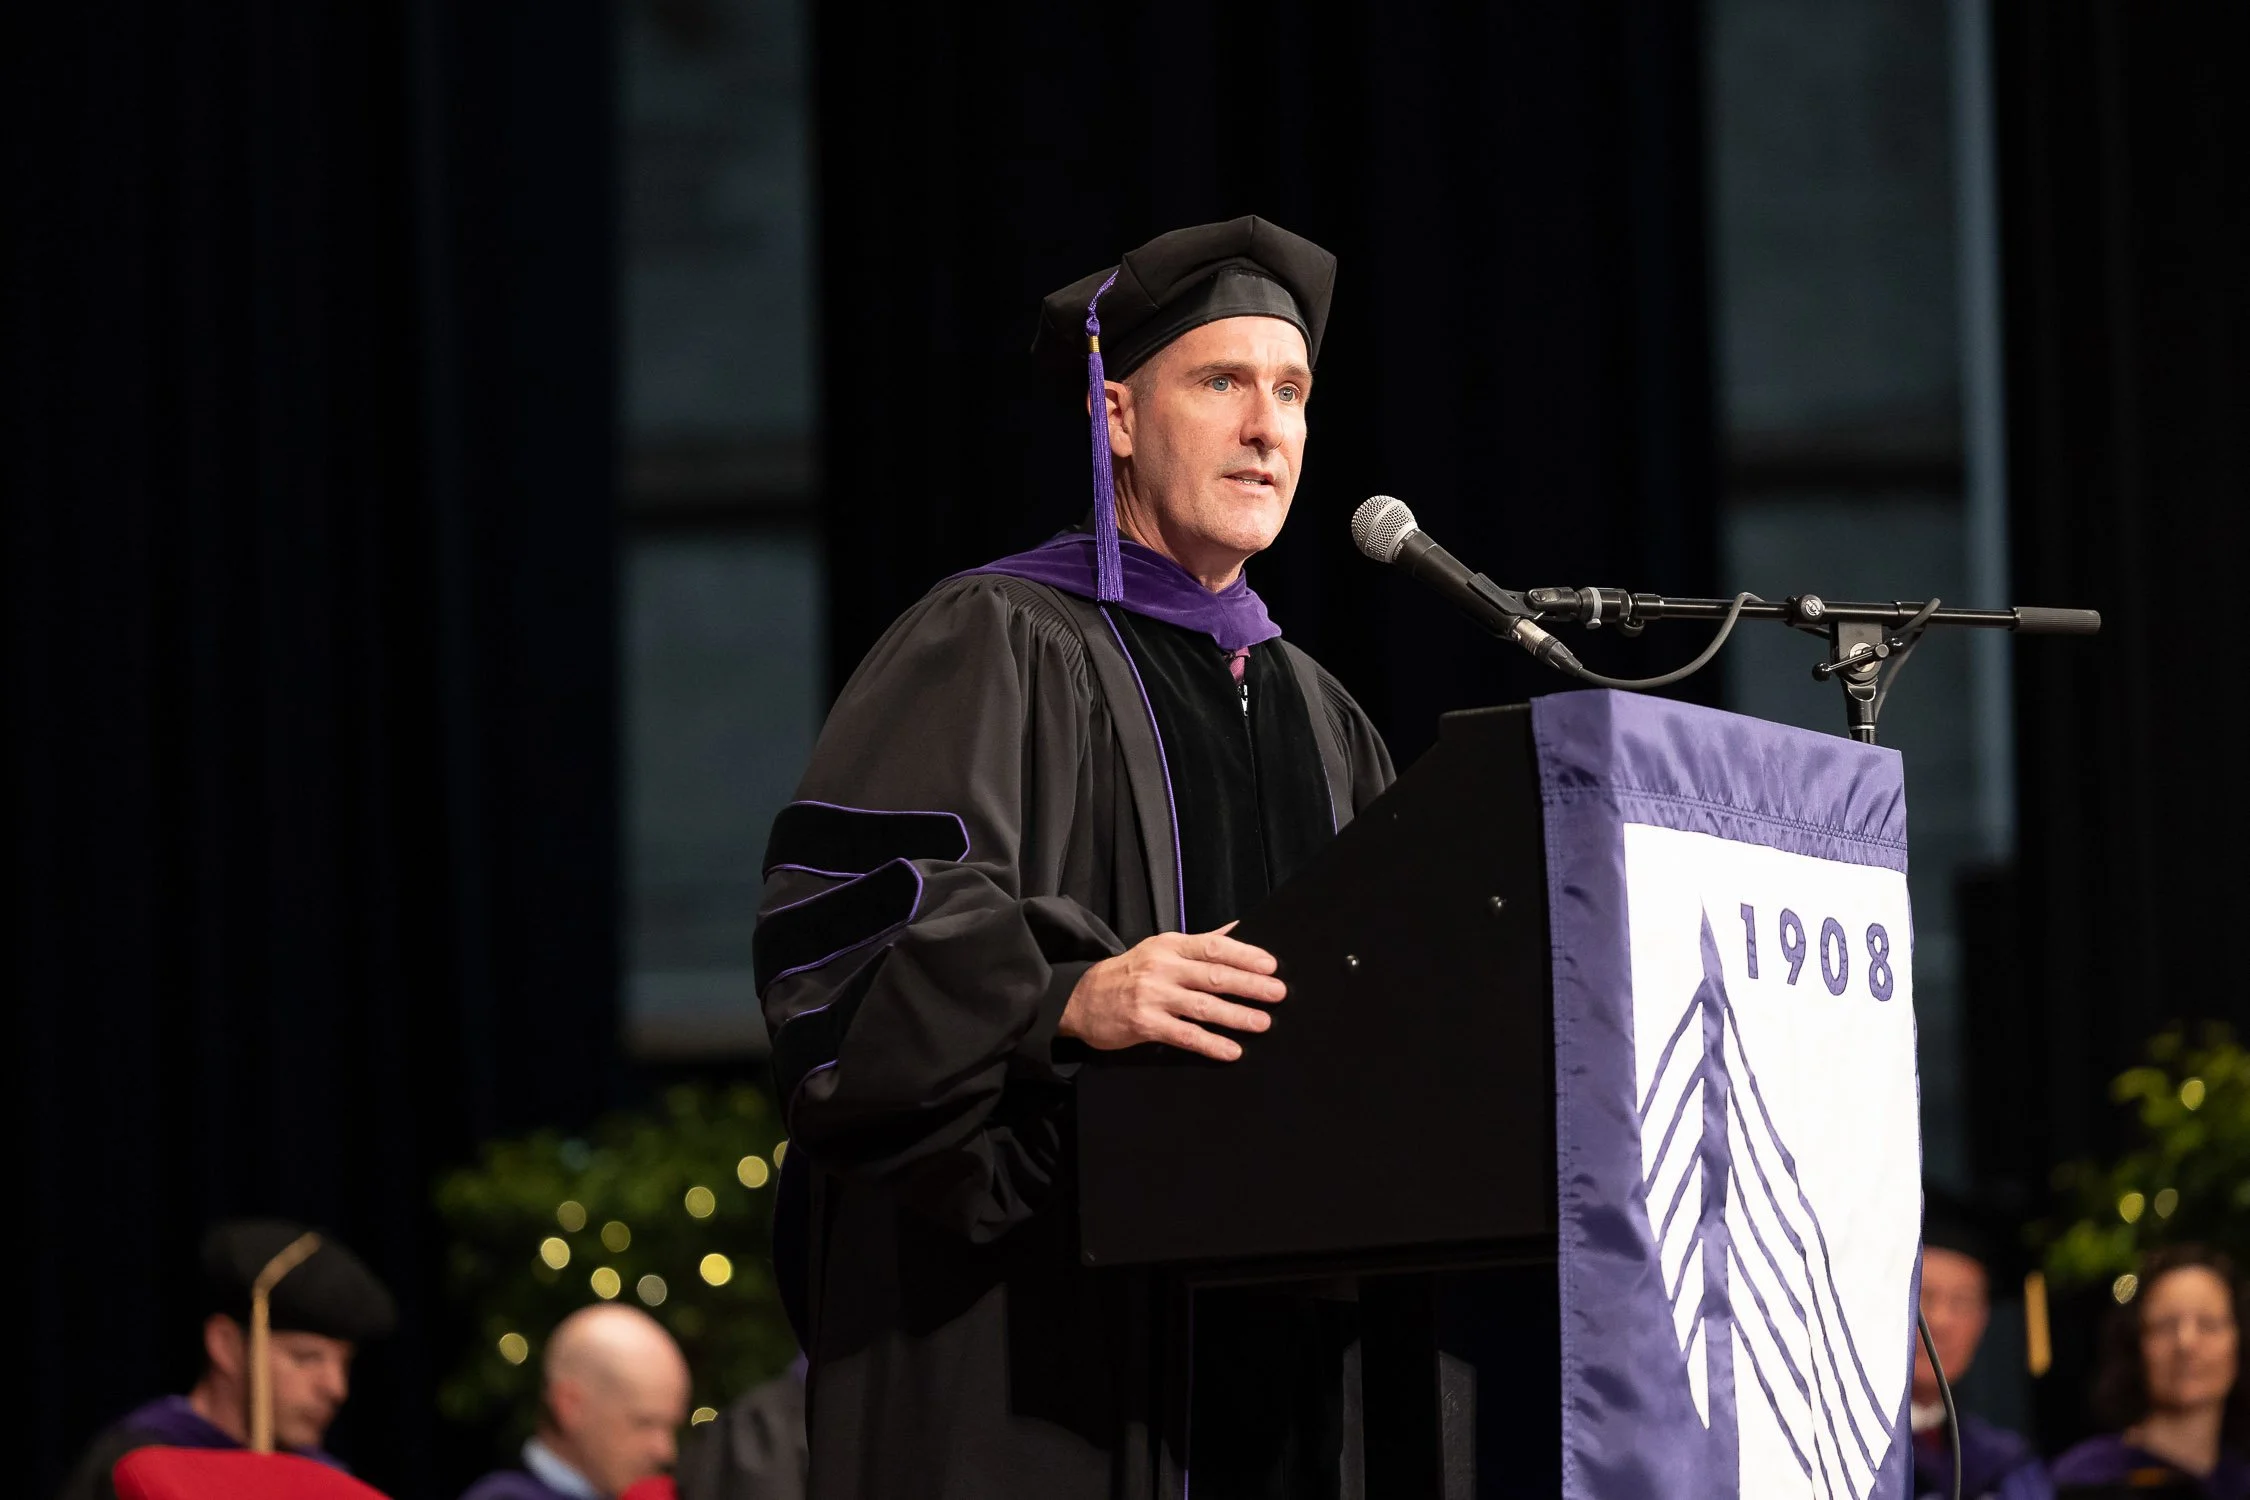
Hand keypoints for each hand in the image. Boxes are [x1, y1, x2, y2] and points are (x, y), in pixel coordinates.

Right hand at [1058, 924, 1284, 1061]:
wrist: (1082, 999)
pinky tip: (1232, 1051)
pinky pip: (1185, 1035)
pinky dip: (1211, 1044)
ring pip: (1203, 1006)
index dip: (1244, 955)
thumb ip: (1201, 943)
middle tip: (1278, 993)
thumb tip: (1239, 929)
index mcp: (1170, 945)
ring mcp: (1153, 996)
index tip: (1271, 965)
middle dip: (1249, 985)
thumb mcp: (1161, 949)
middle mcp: (1162, 968)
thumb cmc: (1130, 973)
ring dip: (1236, 1015)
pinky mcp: (1145, 1024)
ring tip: (1263, 1023)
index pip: (1213, 947)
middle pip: (1213, 975)